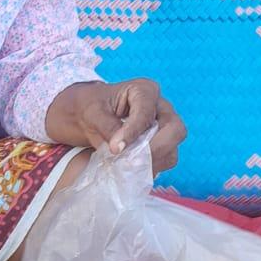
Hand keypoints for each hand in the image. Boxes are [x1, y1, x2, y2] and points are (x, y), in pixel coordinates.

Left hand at [46, 79, 186, 174]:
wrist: (84, 115)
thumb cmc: (88, 107)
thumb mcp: (91, 113)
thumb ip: (107, 127)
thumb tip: (121, 148)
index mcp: (144, 90)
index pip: (147, 113)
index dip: (133, 132)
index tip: (116, 148)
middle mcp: (160, 107)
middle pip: (175, 130)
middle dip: (155, 149)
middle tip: (131, 162)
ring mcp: (164, 128)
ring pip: (173, 149)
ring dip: (153, 162)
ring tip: (128, 167)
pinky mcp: (160, 145)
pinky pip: (165, 160)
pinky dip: (151, 169)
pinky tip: (131, 171)